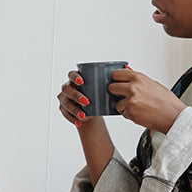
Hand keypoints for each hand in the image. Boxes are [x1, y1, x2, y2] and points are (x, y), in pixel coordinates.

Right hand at [58, 70, 113, 185]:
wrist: (92, 110)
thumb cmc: (98, 96)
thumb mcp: (102, 88)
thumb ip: (108, 80)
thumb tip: (126, 70)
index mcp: (76, 79)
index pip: (71, 74)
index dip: (75, 77)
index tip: (83, 81)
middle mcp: (68, 87)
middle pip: (67, 89)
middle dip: (76, 96)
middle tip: (87, 101)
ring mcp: (64, 99)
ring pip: (65, 103)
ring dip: (74, 109)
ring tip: (84, 115)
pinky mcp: (64, 109)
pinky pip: (65, 114)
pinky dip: (72, 118)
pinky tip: (79, 121)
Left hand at [107, 66, 184, 132]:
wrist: (173, 116)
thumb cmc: (167, 102)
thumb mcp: (153, 84)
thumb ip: (139, 82)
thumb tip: (128, 82)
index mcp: (139, 78)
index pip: (116, 74)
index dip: (116, 79)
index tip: (116, 82)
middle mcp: (133, 87)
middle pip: (111, 87)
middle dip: (116, 93)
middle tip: (123, 96)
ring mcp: (130, 100)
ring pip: (117, 103)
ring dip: (124, 107)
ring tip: (138, 107)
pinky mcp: (130, 112)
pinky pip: (123, 113)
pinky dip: (129, 115)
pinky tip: (140, 113)